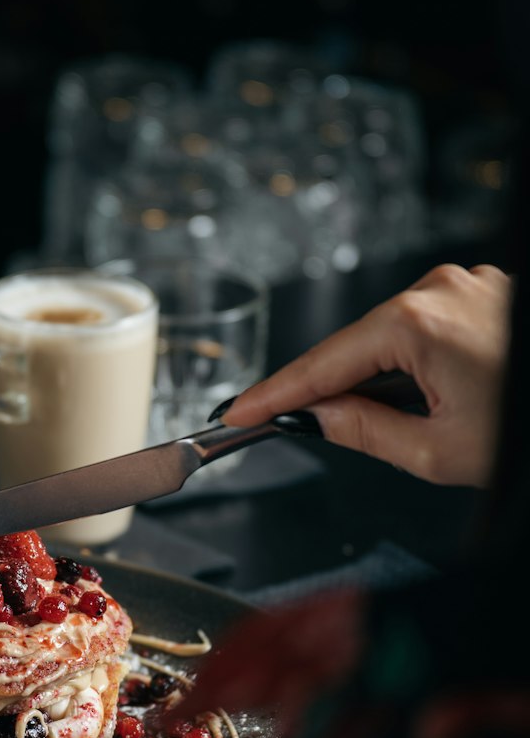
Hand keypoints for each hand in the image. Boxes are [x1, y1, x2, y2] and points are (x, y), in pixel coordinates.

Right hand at [219, 263, 511, 485]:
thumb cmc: (526, 431)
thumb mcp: (437, 452)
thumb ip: (363, 431)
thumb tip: (317, 418)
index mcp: (419, 322)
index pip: (323, 364)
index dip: (275, 394)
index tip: (237, 413)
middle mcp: (440, 289)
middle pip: (354, 346)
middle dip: (326, 389)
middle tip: (288, 428)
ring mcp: (467, 286)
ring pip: (390, 338)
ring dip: (376, 379)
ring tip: (388, 423)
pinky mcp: (485, 294)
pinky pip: (426, 328)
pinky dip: (411, 364)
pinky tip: (424, 398)